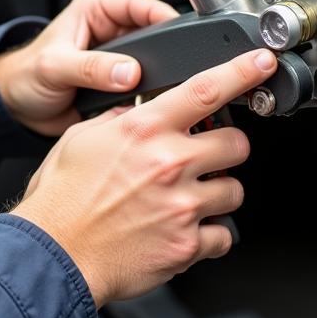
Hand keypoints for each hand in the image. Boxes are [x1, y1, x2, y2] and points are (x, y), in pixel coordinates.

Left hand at [0, 0, 177, 136]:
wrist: (18, 108)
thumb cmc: (25, 76)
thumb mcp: (54, 67)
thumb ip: (90, 68)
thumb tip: (128, 72)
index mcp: (95, 9)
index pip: (138, 4)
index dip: (161, 15)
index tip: (178, 32)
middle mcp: (110, 29)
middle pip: (154, 33)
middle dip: (164, 52)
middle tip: (175, 69)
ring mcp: (119, 57)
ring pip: (154, 62)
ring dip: (158, 77)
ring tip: (162, 90)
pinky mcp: (122, 82)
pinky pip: (147, 88)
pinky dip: (151, 96)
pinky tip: (153, 105)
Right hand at [11, 49, 276, 306]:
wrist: (54, 254)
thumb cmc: (61, 198)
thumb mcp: (81, 139)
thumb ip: (118, 119)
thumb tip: (139, 110)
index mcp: (143, 130)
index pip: (205, 90)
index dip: (241, 72)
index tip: (262, 63)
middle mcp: (168, 163)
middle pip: (237, 144)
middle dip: (225, 147)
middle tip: (204, 156)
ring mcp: (182, 206)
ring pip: (235, 191)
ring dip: (217, 192)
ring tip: (186, 198)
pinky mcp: (187, 246)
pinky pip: (223, 236)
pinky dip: (208, 235)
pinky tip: (182, 230)